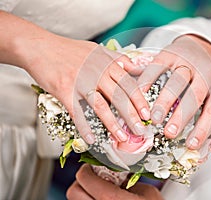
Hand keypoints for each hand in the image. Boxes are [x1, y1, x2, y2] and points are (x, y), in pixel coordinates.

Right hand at [0, 11, 150, 143]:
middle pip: (119, 97)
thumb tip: (136, 68)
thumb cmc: (70, 50)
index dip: (139, 100)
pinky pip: (77, 113)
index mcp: (107, 63)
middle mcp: (97, 73)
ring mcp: (81, 82)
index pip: (129, 84)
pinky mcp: (65, 91)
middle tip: (141, 130)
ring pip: (101, 107)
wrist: (41, 47)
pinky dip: (85, 127)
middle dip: (132, 116)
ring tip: (122, 138)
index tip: (147, 113)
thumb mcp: (97, 49)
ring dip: (113, 125)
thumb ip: (118, 58)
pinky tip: (92, 139)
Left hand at [66, 164, 162, 199]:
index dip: (86, 169)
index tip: (92, 166)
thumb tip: (115, 173)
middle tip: (94, 176)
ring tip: (100, 190)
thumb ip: (128, 181)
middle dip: (82, 181)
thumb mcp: (147, 193)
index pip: (86, 180)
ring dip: (85, 193)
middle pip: (74, 192)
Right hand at [138, 34, 210, 158]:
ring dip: (164, 101)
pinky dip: (147, 81)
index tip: (191, 145)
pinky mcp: (170, 53)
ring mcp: (187, 61)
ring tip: (153, 117)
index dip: (204, 129)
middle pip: (195, 95)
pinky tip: (141, 95)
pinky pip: (157, 67)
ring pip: (176, 81)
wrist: (199, 48)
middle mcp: (206, 72)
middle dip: (182, 115)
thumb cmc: (207, 81)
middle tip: (169, 133)